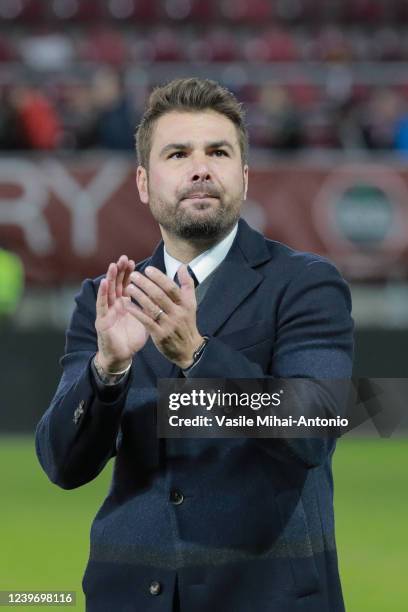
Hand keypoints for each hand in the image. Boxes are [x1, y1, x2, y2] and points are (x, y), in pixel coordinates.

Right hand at [95, 255, 148, 371]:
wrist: (122, 356)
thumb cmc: (132, 338)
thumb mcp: (144, 319)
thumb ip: (149, 306)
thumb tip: (162, 295)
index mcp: (125, 304)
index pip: (127, 284)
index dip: (129, 274)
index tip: (133, 262)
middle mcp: (115, 305)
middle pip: (117, 284)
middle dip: (119, 271)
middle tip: (123, 258)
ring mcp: (107, 312)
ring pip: (108, 291)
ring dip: (110, 278)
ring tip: (113, 265)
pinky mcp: (102, 320)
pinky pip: (102, 305)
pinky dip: (102, 293)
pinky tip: (104, 283)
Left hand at [124, 265, 203, 368]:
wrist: (188, 349)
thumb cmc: (186, 323)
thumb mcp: (191, 303)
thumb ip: (187, 284)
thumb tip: (182, 266)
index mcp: (185, 304)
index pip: (171, 288)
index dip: (159, 278)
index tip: (148, 269)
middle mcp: (177, 313)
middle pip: (160, 296)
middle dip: (146, 284)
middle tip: (134, 275)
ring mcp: (168, 325)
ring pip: (152, 308)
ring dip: (139, 296)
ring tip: (129, 287)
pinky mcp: (160, 335)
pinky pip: (146, 321)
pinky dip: (137, 312)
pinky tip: (127, 305)